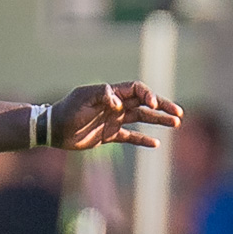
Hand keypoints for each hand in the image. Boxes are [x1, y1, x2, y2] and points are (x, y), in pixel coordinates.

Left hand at [52, 81, 181, 149]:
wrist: (53, 129)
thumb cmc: (67, 110)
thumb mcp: (82, 98)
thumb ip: (102, 95)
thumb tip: (119, 102)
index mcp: (112, 94)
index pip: (137, 90)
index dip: (148, 95)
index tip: (154, 104)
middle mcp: (116, 106)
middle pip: (145, 103)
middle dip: (163, 107)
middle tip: (179, 114)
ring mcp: (114, 120)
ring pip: (142, 119)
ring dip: (159, 121)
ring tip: (175, 124)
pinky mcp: (109, 136)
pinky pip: (131, 137)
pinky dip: (143, 139)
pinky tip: (156, 143)